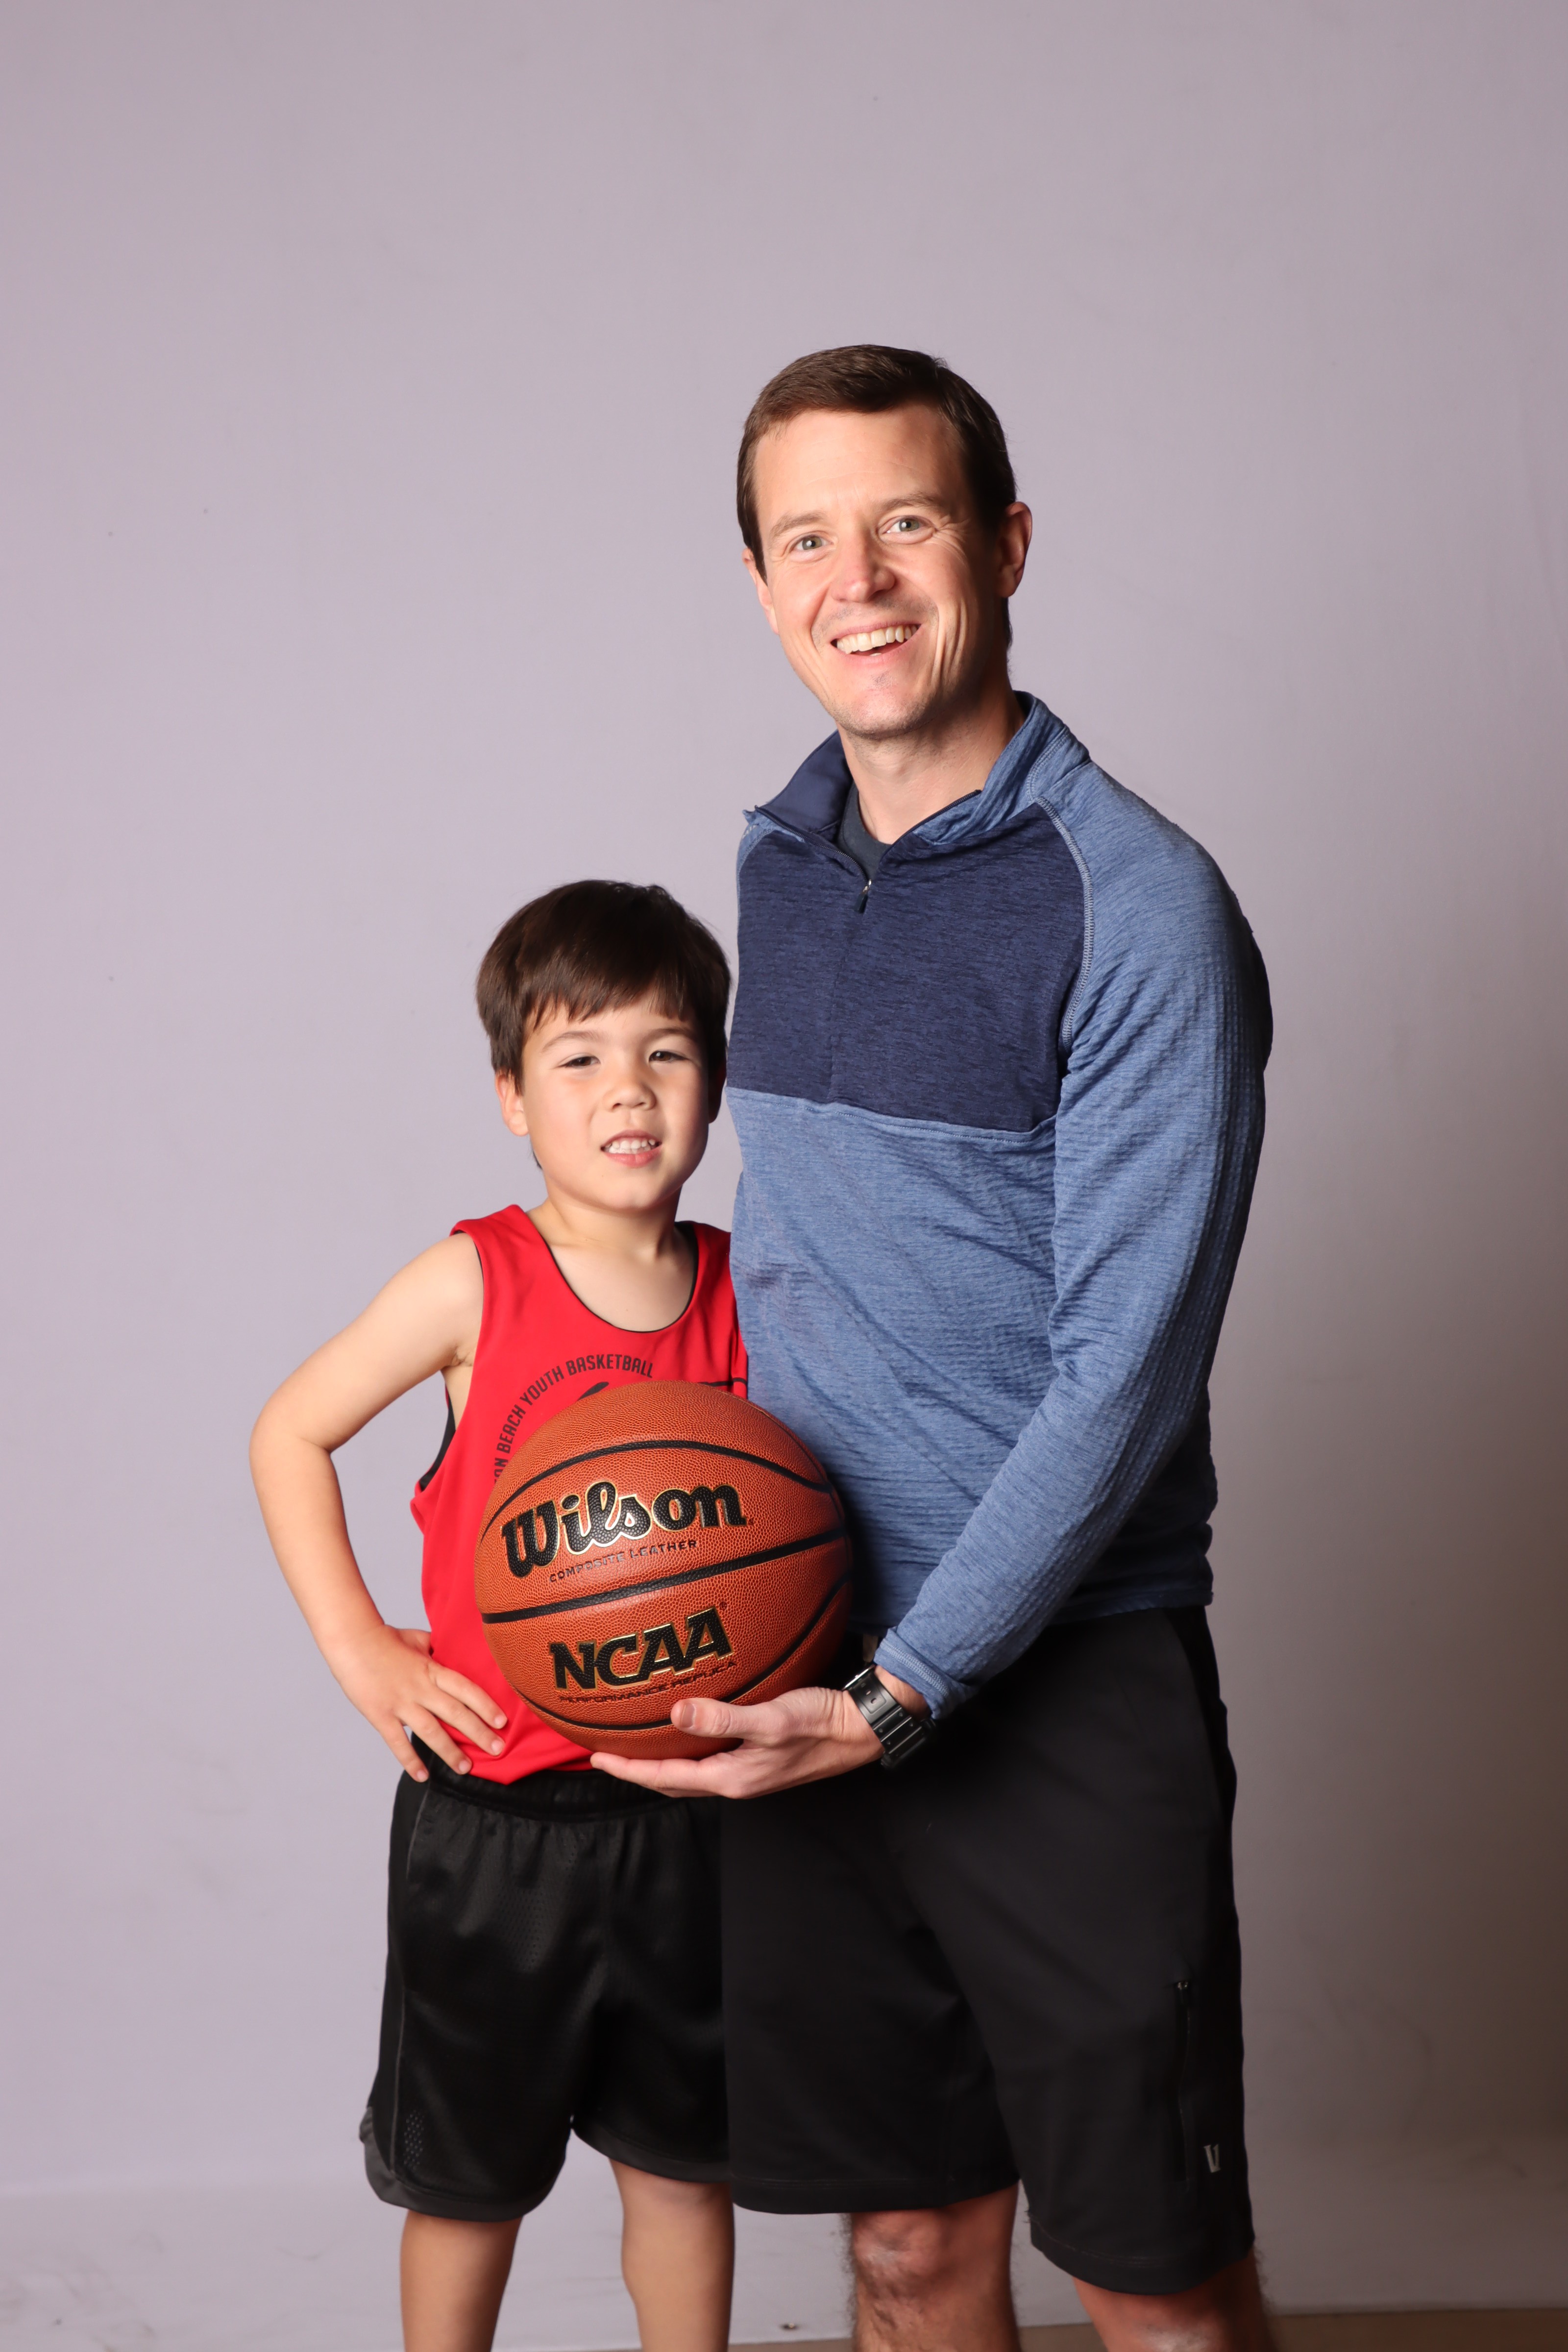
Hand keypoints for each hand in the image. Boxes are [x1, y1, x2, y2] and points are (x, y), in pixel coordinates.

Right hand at [328, 1623, 506, 1780]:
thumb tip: (454, 1652)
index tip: (502, 1722)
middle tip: (497, 1750)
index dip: (486, 1705)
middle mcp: (420, 1687)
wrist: (351, 1640)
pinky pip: (397, 1742)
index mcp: (431, 1668)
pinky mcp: (380, 1715)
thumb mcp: (418, 1639)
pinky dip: (410, 1760)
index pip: (466, 1689)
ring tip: (466, 1768)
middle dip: (478, 1733)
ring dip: (450, 1751)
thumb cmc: (385, 1638)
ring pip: (431, 1731)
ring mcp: (400, 1703)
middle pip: (455, 1713)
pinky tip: (423, 1776)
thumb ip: (437, 1650)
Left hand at [590, 1670, 926, 1798]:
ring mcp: (750, 1770)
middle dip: (637, 1771)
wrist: (862, 1728)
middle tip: (606, 1755)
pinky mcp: (761, 1756)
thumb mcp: (771, 1719)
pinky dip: (690, 1746)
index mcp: (732, 1778)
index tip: (596, 1758)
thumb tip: (676, 1712)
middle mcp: (737, 1779)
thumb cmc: (820, 1722)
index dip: (628, 1770)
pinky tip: (688, 1726)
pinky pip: (712, 1756)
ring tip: (637, 1744)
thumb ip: (723, 1718)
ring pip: (692, 1770)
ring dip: (662, 1761)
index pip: (666, 1778)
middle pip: (673, 1780)